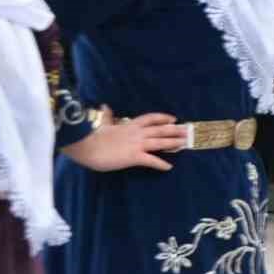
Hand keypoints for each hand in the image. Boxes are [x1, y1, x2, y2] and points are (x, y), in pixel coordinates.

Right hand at [63, 112, 189, 171]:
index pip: (150, 118)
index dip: (163, 118)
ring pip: (160, 142)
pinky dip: (161, 164)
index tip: (173, 118)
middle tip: (188, 131)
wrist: (85, 146)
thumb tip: (105, 106)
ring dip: (173, 143)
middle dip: (175, 130)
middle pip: (160, 129)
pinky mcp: (133, 156)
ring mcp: (136, 144)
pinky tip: (169, 167)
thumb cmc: (92, 137)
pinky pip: (151, 160)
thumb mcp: (102, 124)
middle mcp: (136, 133)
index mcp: (129, 125)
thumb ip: (107, 116)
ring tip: (185, 144)